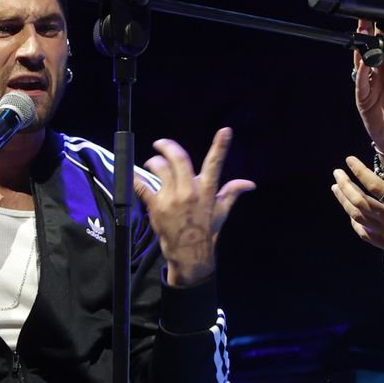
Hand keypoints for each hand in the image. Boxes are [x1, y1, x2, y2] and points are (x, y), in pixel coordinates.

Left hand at [133, 127, 255, 286]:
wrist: (190, 252)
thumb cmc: (207, 230)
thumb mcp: (222, 211)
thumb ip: (232, 192)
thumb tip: (250, 184)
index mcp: (207, 190)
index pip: (215, 164)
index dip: (221, 145)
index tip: (225, 130)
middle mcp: (189, 191)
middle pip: (179, 159)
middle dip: (168, 146)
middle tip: (160, 143)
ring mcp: (172, 198)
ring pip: (160, 169)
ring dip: (154, 162)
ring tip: (153, 162)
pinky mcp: (156, 206)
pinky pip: (143, 186)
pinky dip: (136, 178)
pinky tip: (133, 173)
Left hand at [330, 148, 383, 276]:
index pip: (374, 185)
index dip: (359, 171)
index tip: (349, 160)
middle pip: (359, 200)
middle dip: (345, 185)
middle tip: (337, 173)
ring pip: (357, 216)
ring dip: (344, 202)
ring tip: (336, 189)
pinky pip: (364, 235)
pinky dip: (355, 223)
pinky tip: (351, 214)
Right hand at [353, 18, 383, 160]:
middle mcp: (380, 76)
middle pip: (373, 52)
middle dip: (369, 37)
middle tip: (366, 20)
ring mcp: (370, 86)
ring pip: (363, 64)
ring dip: (361, 49)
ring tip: (362, 34)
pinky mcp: (363, 98)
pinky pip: (360, 83)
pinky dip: (361, 72)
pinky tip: (362, 61)